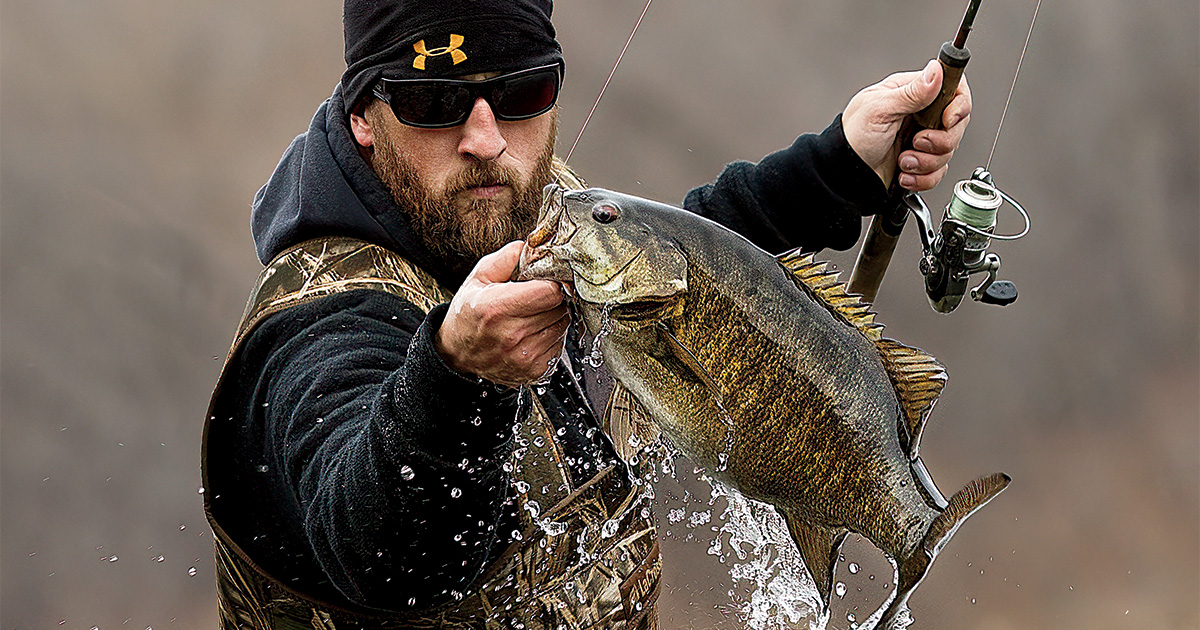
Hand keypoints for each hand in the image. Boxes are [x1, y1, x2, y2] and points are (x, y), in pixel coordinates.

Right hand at [435, 242, 569, 386]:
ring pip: (562, 326)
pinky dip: (551, 337)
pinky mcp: (535, 371)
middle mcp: (511, 335)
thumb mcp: (478, 278)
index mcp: (496, 308)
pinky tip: (532, 334)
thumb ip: (507, 258)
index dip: (551, 282)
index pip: (550, 291)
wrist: (457, 354)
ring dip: (553, 318)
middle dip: (552, 299)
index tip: (545, 281)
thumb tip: (531, 248)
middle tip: (534, 299)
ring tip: (530, 316)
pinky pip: (559, 345)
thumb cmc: (468, 314)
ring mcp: (524, 356)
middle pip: (559, 308)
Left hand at [842, 59, 971, 191]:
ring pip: (949, 151)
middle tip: (916, 142)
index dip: (958, 105)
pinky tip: (905, 173)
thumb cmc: (851, 138)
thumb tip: (935, 71)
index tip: (947, 120)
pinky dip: (922, 177)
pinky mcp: (921, 163)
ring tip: (903, 160)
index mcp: (911, 93)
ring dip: (926, 161)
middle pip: (957, 124)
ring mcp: (922, 139)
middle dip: (939, 140)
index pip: (954, 89)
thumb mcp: (879, 110)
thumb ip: (911, 93)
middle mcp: (920, 115)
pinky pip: (939, 172)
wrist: (844, 174)